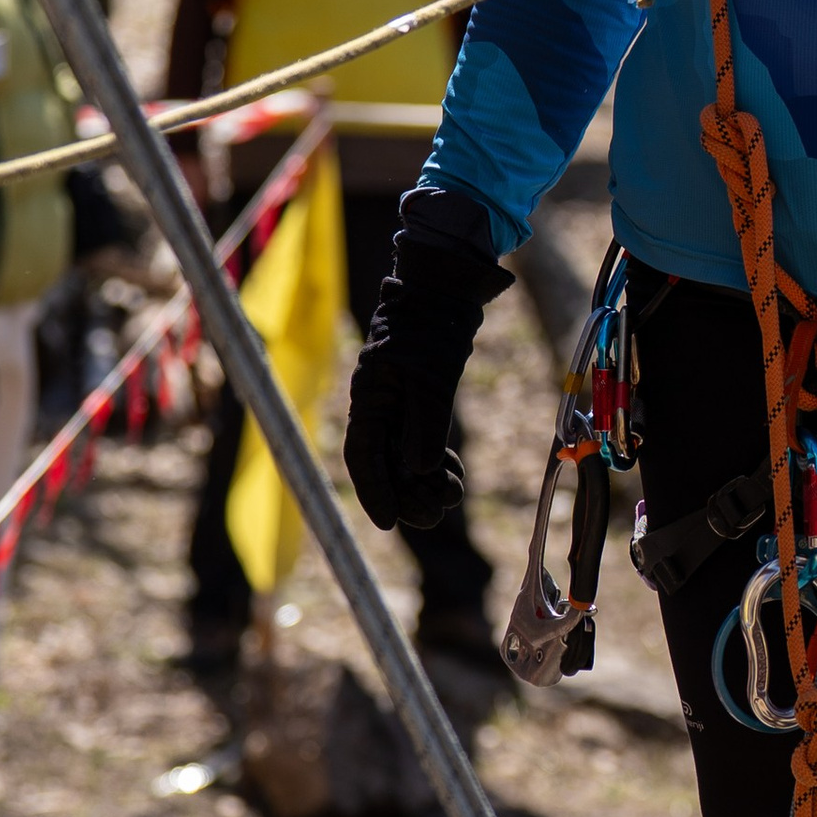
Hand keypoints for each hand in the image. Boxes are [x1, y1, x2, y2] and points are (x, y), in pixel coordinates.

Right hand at [343, 192, 510, 531]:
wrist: (444, 292)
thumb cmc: (431, 327)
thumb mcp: (432, 377)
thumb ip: (426, 424)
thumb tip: (419, 470)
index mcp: (368, 398)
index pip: (362, 456)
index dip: (374, 492)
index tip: (389, 523)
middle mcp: (378, 406)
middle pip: (385, 464)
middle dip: (406, 494)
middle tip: (433, 516)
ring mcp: (397, 405)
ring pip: (405, 458)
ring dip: (425, 482)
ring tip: (451, 495)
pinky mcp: (418, 402)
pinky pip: (421, 444)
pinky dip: (436, 462)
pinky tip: (454, 476)